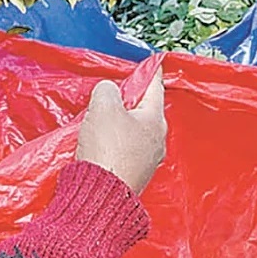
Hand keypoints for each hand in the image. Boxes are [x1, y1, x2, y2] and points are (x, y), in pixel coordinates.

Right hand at [74, 70, 166, 194]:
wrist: (100, 195)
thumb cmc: (107, 148)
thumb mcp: (103, 106)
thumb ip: (107, 89)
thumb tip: (109, 92)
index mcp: (155, 120)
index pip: (154, 87)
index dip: (149, 72)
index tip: (152, 62)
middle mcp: (157, 141)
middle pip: (143, 110)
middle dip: (128, 100)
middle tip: (110, 93)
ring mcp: (146, 161)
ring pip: (133, 131)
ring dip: (119, 123)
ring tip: (99, 118)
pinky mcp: (132, 175)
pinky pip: (125, 150)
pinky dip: (114, 142)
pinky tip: (99, 142)